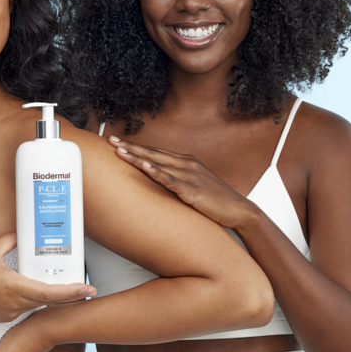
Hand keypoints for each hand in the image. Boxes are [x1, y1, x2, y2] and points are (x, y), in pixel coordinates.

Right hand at [0, 233, 93, 323]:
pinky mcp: (5, 317)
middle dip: (71, 296)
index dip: (72, 292)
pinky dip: (39, 300)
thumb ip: (8, 241)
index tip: (87, 288)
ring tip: (70, 288)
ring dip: (55, 298)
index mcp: (14, 288)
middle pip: (51, 302)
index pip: (50, 293)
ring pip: (40, 305)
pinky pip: (28, 308)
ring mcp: (11, 313)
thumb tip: (21, 233)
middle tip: (88, 289)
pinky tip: (42, 291)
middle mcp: (16, 304)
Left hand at [109, 136, 254, 228]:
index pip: (156, 152)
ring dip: (138, 157)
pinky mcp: (192, 190)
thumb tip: (161, 183)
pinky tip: (145, 167)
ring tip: (120, 152)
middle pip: (153, 153)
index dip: (137, 147)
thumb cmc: (216, 201)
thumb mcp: (195, 186)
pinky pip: (171, 180)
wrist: (239, 210)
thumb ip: (178, 181)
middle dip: (131, 147)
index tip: (119, 142)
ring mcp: (189, 175)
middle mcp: (187, 164)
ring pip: (158, 164)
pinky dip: (157, 172)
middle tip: (111, 141)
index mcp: (186, 162)